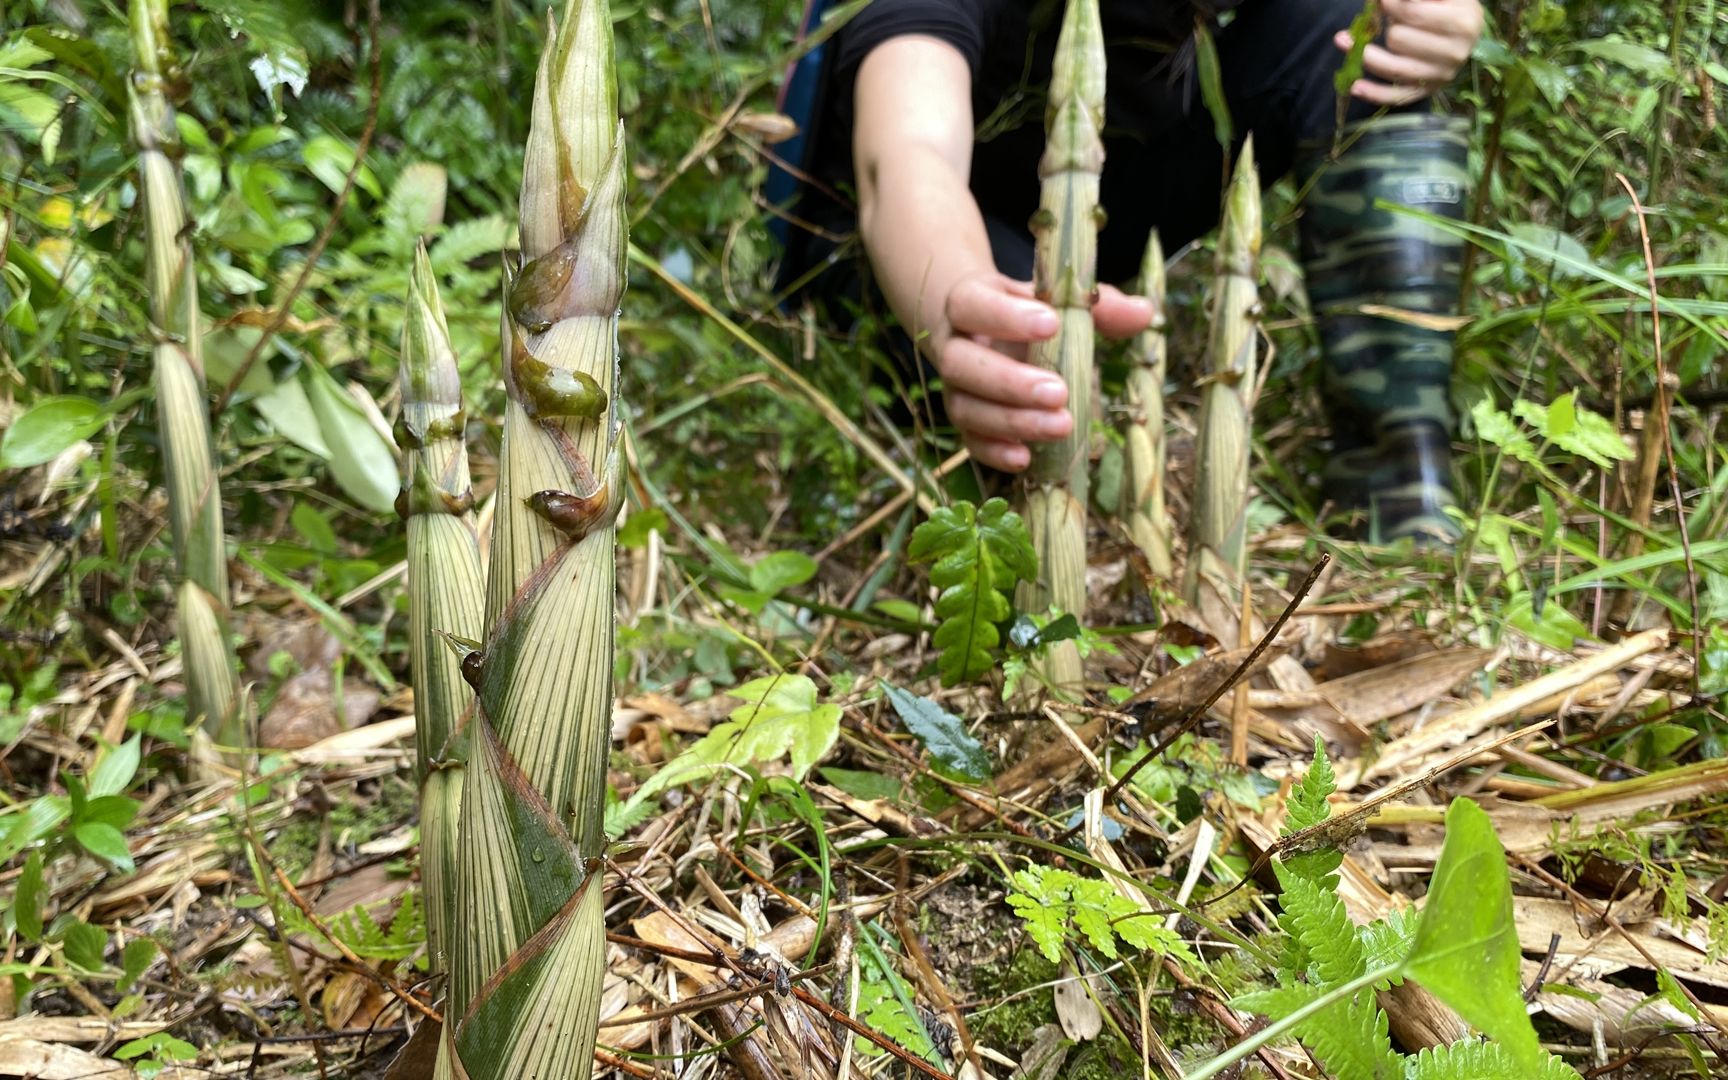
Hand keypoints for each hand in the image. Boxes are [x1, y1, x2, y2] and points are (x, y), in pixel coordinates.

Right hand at [936, 271, 1153, 471]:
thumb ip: (1097, 304)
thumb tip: (1144, 313)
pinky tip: (1026, 458)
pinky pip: (970, 441)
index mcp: (969, 302)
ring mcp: (955, 387)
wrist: (976, 326)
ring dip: (1012, 421)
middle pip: (962, 365)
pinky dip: (996, 452)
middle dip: (1010, 381)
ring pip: (966, 408)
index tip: (1051, 325)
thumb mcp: (1055, 298)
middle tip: (1059, 392)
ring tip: (1061, 426)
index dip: (1006, 318)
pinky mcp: (965, 421)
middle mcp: (954, 346)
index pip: (973, 305)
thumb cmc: (1023, 310)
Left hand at [1335, 0, 1484, 106]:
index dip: (1389, 5)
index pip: (1412, 13)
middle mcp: (1455, 53)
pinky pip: (1396, 97)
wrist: (1463, 31)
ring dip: (1366, 55)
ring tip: (1345, 40)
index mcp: (1463, 22)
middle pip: (1398, 39)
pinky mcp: (1425, 91)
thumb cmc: (1445, 6)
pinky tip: (1355, 86)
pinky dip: (1373, 93)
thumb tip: (1382, 2)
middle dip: (1386, 26)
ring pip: (1392, 68)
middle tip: (1389, 21)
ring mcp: (1440, 76)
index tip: (1382, 2)